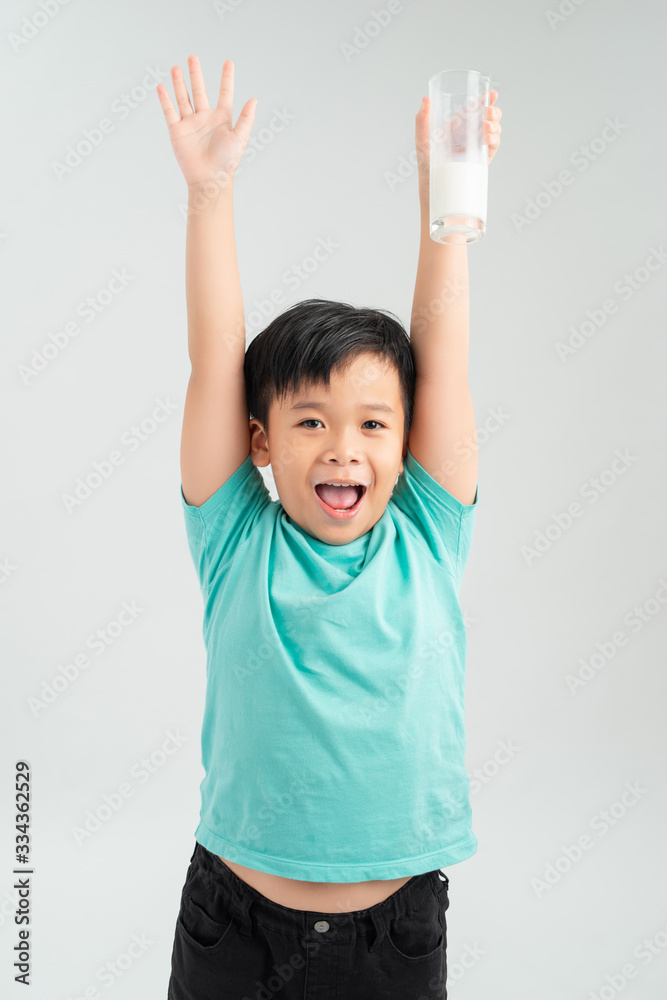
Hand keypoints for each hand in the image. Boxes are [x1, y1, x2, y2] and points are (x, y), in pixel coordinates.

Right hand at [156, 55, 256, 187]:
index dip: (227, 78)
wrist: (209, 180)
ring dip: (179, 83)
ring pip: (183, 98)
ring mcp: (190, 124)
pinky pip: (170, 112)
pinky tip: (162, 87)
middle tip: (193, 57)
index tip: (228, 62)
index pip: (225, 93)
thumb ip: (246, 118)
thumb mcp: (240, 138)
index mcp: (222, 119)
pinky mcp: (177, 131)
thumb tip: (254, 99)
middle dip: (196, 74)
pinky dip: (165, 99)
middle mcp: (205, 118)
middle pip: (200, 91)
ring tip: (176, 67)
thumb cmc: (227, 162)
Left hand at [415, 89, 502, 193]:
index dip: (484, 100)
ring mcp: (477, 146)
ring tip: (487, 126)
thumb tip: (425, 99)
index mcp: (457, 125)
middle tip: (489, 111)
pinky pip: (493, 146)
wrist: (434, 187)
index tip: (493, 94)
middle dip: (493, 112)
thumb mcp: (421, 140)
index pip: (474, 109)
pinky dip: (495, 140)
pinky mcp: (482, 159)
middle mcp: (469, 134)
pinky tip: (489, 138)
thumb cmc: (426, 165)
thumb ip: (422, 120)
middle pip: (488, 117)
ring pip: (493, 130)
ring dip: (495, 125)